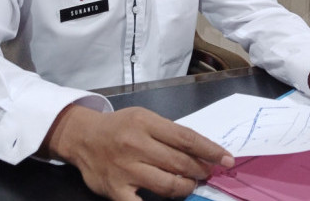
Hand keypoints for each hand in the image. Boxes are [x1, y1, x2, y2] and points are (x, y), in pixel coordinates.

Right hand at [41, 105, 234, 200]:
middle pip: (179, 162)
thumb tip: (200, 152)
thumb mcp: (144, 118)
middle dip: (200, 170)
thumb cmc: (119, 126)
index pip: (186, 138)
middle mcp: (136, 145)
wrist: (83, 136)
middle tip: (206, 173)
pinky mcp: (116, 190)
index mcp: (145, 123)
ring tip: (189, 185)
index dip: (210, 150)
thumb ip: (168, 133)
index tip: (227, 159)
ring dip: (185, 187)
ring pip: (167, 184)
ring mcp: (126, 169)